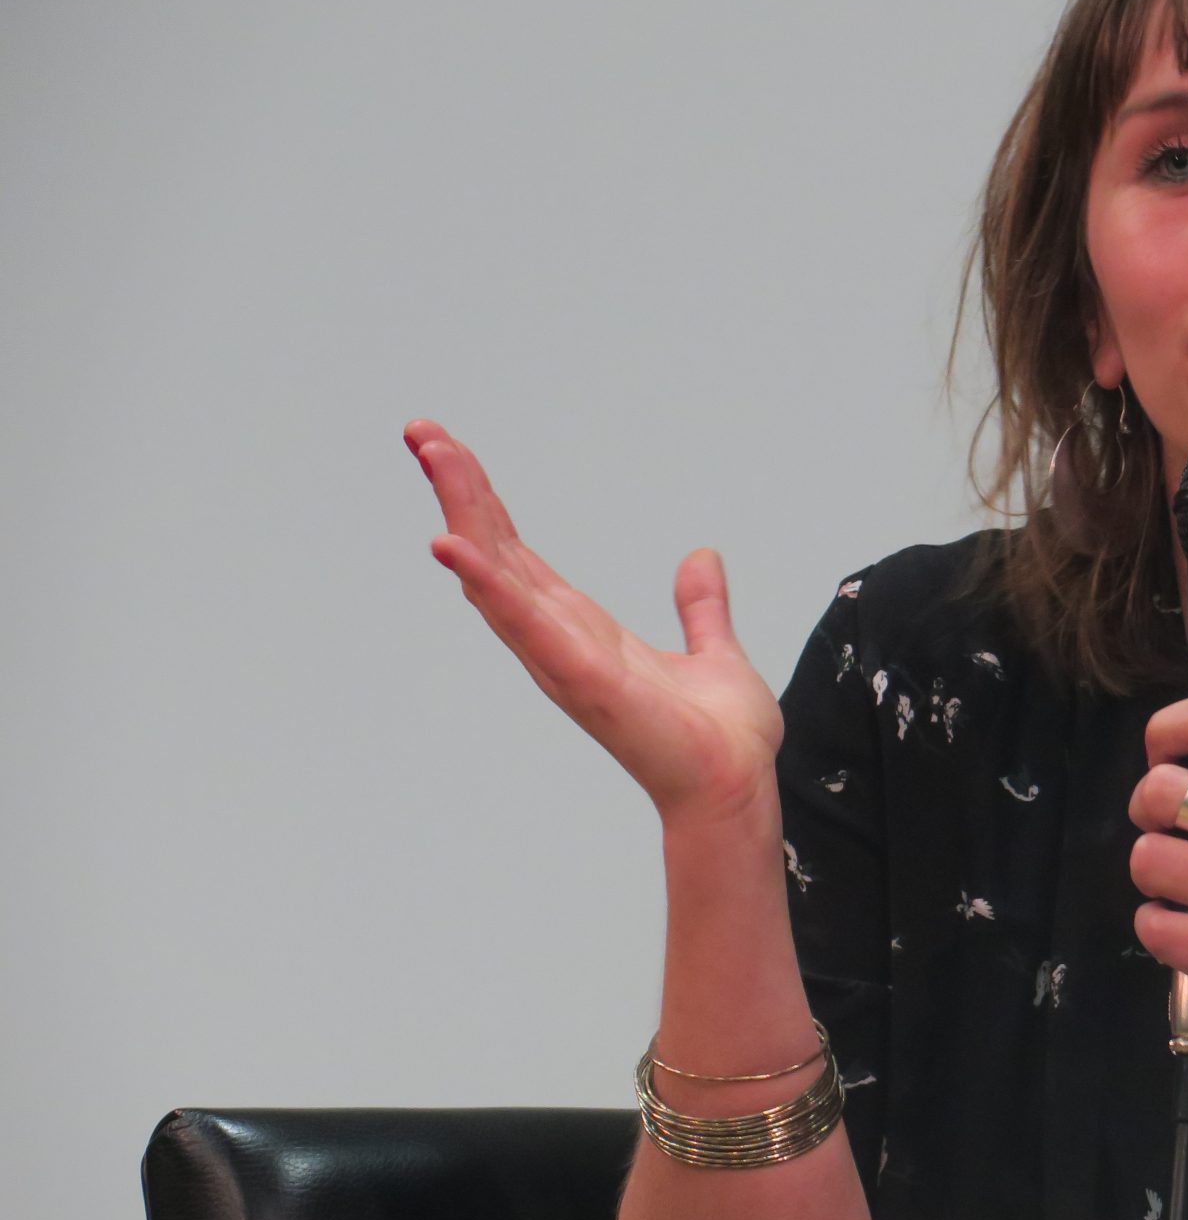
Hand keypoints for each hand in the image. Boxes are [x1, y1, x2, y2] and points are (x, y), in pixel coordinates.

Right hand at [406, 419, 782, 825]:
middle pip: (494, 553)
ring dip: (462, 516)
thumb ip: (701, 608)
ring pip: (497, 576)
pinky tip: (452, 545)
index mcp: (582, 629)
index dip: (483, 503)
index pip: (518, 555)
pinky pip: (527, 624)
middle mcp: (558, 641)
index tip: (450, 449)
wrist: (735, 789)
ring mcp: (563, 660)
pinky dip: (489, 584)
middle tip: (421, 431)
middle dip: (458, 492)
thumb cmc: (719, 740)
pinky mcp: (584, 679)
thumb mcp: (713, 653)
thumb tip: (701, 558)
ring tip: (433, 455)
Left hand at [1126, 693, 1187, 1059]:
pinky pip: (1156, 927)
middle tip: (1166, 832)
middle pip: (1162, 791)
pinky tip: (1184, 929)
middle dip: (1147, 811)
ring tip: (1180, 888)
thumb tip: (1185, 765)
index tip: (1161, 757)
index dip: (1166, 730)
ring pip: (1148, 859)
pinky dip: (1158, 929)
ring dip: (1152, 877)